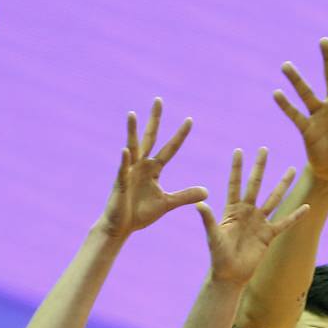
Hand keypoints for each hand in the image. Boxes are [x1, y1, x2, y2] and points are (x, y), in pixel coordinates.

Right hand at [100, 100, 208, 238]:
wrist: (121, 227)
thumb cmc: (140, 213)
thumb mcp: (167, 203)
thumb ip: (185, 196)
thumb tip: (207, 191)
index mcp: (153, 169)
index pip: (170, 149)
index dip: (179, 135)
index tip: (190, 119)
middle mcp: (141, 165)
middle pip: (150, 138)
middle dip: (155, 120)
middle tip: (159, 100)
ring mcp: (129, 172)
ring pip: (132, 147)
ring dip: (132, 131)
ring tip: (132, 114)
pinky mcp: (120, 184)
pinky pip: (122, 170)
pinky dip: (124, 161)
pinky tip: (125, 150)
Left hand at [199, 148, 308, 285]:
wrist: (230, 273)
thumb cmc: (218, 254)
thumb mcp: (213, 235)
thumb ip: (208, 219)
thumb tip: (199, 204)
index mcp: (232, 209)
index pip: (235, 184)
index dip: (237, 168)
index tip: (239, 150)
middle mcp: (247, 211)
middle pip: (255, 184)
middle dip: (260, 167)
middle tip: (264, 149)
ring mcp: (259, 222)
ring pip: (273, 198)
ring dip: (282, 184)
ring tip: (291, 169)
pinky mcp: (268, 235)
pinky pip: (285, 222)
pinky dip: (296, 216)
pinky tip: (306, 207)